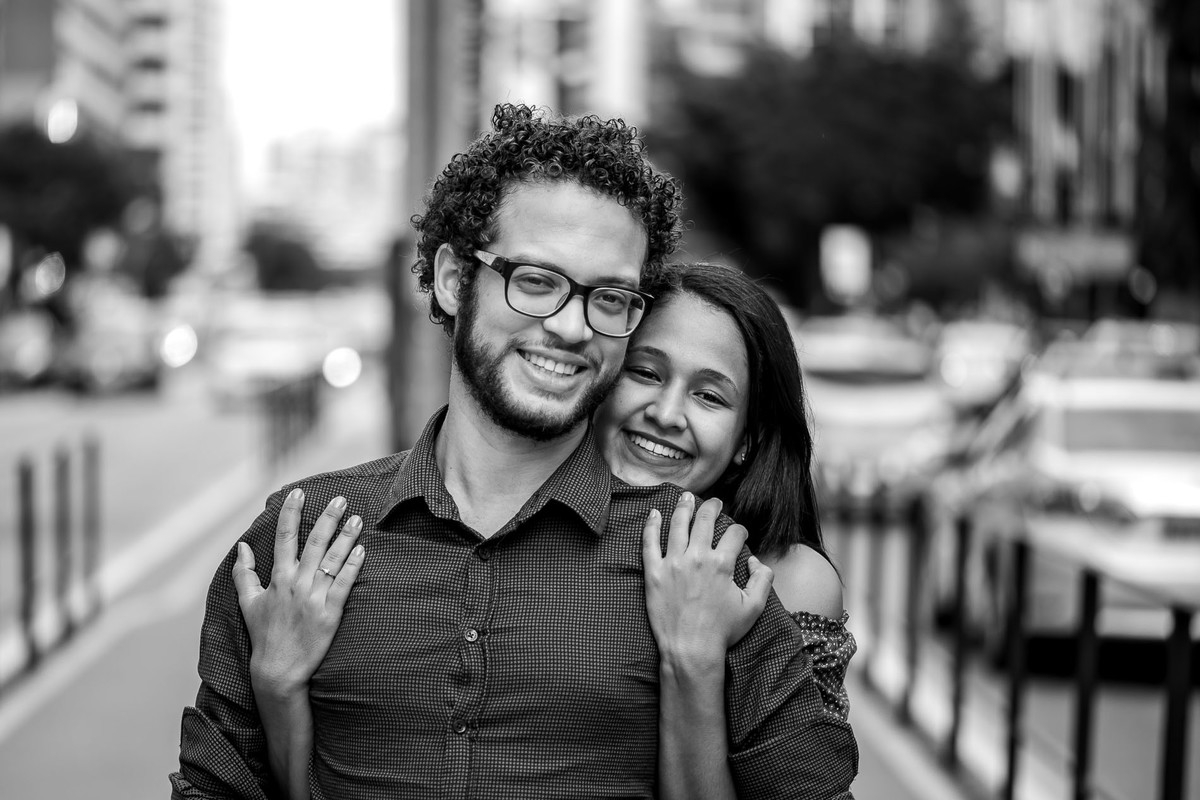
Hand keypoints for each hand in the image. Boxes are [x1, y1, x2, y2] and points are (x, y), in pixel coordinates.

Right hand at [231, 489, 364, 696]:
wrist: (279, 670)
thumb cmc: (264, 635)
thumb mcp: (248, 603)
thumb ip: (244, 573)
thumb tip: (242, 546)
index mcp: (278, 579)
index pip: (284, 538)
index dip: (290, 512)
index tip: (299, 492)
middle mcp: (296, 584)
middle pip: (314, 543)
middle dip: (328, 518)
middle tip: (341, 499)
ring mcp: (314, 598)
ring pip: (333, 560)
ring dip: (346, 537)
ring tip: (358, 518)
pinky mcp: (331, 613)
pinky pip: (344, 584)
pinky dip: (353, 566)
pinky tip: (363, 550)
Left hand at [641, 493, 773, 667]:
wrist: (690, 650)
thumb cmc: (722, 631)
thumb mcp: (753, 607)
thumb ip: (763, 580)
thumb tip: (757, 561)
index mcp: (721, 564)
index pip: (734, 534)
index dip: (740, 531)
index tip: (739, 534)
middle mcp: (696, 557)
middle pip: (705, 520)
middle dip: (713, 507)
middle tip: (715, 503)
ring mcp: (672, 563)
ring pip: (677, 525)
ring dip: (684, 507)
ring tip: (687, 497)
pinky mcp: (653, 572)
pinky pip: (649, 542)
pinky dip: (651, 525)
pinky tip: (653, 513)